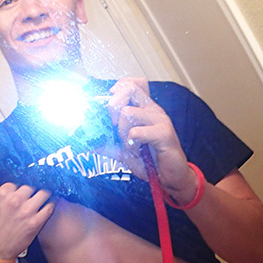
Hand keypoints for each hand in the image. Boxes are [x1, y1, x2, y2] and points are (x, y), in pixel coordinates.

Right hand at [0, 183, 54, 260]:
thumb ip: (8, 194)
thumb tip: (23, 186)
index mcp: (2, 194)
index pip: (19, 179)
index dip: (25, 184)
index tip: (28, 186)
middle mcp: (14, 200)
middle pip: (33, 184)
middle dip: (35, 188)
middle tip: (38, 191)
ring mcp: (26, 211)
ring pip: (44, 193)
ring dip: (46, 194)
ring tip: (46, 197)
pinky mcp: (35, 222)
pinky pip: (50, 207)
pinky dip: (51, 205)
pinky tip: (50, 206)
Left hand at [104, 77, 197, 203]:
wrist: (171, 178)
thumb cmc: (152, 163)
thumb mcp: (126, 152)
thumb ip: (110, 144)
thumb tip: (90, 143)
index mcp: (146, 110)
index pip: (134, 83)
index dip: (119, 86)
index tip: (111, 100)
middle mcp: (154, 111)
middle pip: (129, 89)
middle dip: (113, 107)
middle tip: (115, 128)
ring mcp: (160, 120)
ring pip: (128, 112)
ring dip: (122, 132)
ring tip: (130, 145)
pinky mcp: (164, 133)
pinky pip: (136, 131)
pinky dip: (131, 144)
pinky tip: (137, 151)